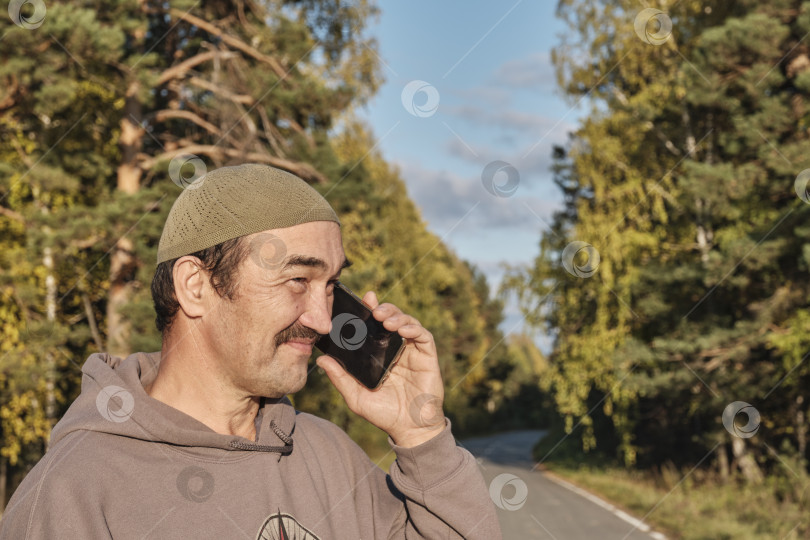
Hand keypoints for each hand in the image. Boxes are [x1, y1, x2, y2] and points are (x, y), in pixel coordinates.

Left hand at [316, 291, 445, 447]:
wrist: (409, 430)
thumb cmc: (384, 414)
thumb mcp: (356, 396)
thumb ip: (340, 378)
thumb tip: (321, 360)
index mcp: (379, 354)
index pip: (374, 327)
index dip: (369, 311)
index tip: (362, 300)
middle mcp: (396, 349)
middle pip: (391, 319)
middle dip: (384, 309)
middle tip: (374, 309)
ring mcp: (413, 352)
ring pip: (408, 322)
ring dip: (397, 316)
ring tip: (385, 319)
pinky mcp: (428, 357)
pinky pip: (424, 336)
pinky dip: (414, 328)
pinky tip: (403, 329)